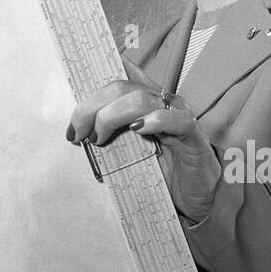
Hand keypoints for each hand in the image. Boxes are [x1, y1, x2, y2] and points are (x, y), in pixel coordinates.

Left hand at [66, 60, 221, 221]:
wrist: (196, 197)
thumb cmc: (162, 173)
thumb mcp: (129, 152)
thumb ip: (109, 137)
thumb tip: (78, 133)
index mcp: (144, 101)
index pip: (121, 74)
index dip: (97, 75)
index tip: (74, 96)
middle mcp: (161, 101)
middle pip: (121, 87)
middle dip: (92, 107)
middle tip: (77, 133)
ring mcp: (178, 116)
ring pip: (141, 99)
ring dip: (111, 116)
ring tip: (99, 138)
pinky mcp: (193, 135)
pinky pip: (176, 120)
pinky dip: (155, 121)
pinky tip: (138, 130)